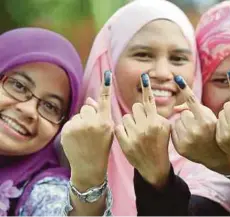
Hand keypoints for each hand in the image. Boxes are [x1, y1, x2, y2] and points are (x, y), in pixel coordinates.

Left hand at [61, 70, 113, 188]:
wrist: (89, 167)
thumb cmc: (101, 148)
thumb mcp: (107, 132)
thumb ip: (100, 114)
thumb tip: (90, 99)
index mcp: (105, 123)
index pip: (105, 101)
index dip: (106, 86)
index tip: (108, 73)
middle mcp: (91, 123)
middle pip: (88, 107)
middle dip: (89, 114)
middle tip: (91, 130)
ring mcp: (78, 127)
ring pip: (79, 114)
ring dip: (81, 121)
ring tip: (84, 136)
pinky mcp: (66, 131)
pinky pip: (70, 121)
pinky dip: (73, 127)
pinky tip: (76, 139)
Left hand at [115, 73, 170, 187]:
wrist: (154, 166)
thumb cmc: (160, 144)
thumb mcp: (165, 127)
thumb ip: (158, 113)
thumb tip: (148, 100)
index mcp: (156, 121)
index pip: (149, 101)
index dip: (147, 88)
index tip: (143, 76)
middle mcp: (146, 127)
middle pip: (135, 108)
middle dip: (137, 114)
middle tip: (142, 124)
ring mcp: (135, 136)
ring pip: (125, 117)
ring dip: (129, 123)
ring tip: (136, 133)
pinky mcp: (125, 143)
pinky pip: (118, 128)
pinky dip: (122, 131)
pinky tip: (129, 138)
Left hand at [171, 75, 229, 173]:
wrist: (217, 157)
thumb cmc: (214, 131)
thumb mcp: (210, 117)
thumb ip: (195, 107)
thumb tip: (176, 108)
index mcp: (206, 121)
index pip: (192, 101)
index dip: (185, 89)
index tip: (177, 78)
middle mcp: (196, 131)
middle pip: (184, 113)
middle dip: (190, 116)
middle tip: (199, 125)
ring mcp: (187, 140)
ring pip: (177, 121)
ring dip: (183, 123)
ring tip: (195, 132)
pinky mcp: (181, 148)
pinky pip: (174, 131)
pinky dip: (179, 132)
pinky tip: (189, 138)